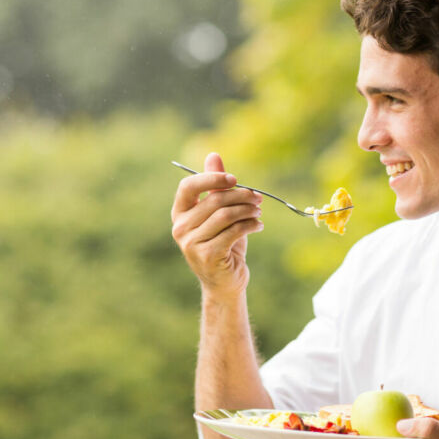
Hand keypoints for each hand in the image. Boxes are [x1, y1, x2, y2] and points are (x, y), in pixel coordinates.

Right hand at [171, 152, 262, 295]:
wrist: (225, 283)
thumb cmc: (223, 244)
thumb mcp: (219, 214)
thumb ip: (215, 186)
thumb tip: (213, 155)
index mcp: (179, 214)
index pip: (188, 187)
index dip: (211, 178)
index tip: (234, 179)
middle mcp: (180, 228)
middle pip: (214, 200)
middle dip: (241, 196)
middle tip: (258, 198)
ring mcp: (191, 244)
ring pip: (225, 215)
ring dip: (248, 210)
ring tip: (259, 212)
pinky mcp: (208, 256)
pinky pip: (233, 232)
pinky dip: (251, 225)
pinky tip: (258, 225)